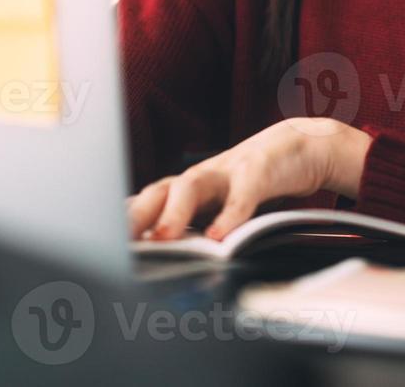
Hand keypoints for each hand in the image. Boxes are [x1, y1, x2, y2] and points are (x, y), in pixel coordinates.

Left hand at [127, 117, 369, 241]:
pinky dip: (230, 215)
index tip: (97, 244)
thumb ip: (198, 225)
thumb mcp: (225, 204)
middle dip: (134, 216)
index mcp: (190, 187)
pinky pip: (243, 194)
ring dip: (175, 212)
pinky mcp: (261, 170)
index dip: (122, 221)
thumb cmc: (257, 181)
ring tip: (163, 239)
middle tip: (117, 242)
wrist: (306, 145)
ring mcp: (229, 170)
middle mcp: (203, 176)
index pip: (146, 202)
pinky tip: (221, 237)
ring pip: (193, 184)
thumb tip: (165, 257)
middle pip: (159, 190)